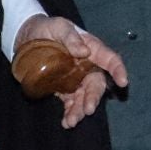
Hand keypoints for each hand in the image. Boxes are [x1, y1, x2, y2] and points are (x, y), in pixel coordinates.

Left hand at [14, 14, 129, 128]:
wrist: (27, 37)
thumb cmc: (47, 28)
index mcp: (91, 49)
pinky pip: (71, 103)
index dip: (118, 70)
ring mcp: (76, 79)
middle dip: (94, 98)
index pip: (109, 60)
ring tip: (72, 121)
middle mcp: (87, 66)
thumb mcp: (58, 26)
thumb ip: (70, 37)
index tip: (123, 82)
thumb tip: (84, 52)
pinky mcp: (64, 88)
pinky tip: (66, 122)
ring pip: (84, 97)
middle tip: (88, 109)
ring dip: (80, 110)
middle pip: (96, 84)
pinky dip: (70, 113)